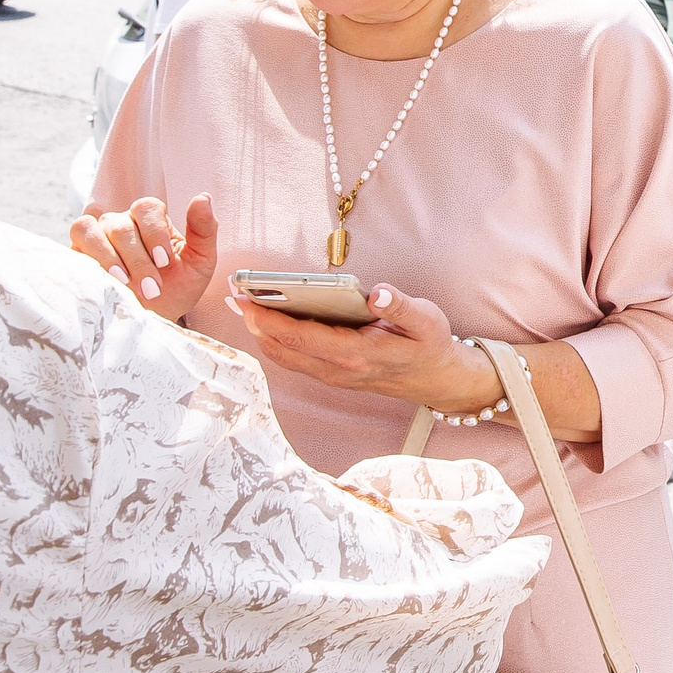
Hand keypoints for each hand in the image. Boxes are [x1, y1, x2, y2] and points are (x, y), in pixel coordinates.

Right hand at [69, 194, 217, 320]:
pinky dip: (91, 257)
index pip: (148, 207)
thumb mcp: (200, 262)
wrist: (153, 319)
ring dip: (111, 258)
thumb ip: (204, 229)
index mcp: (151, 220)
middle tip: (152, 288)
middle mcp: (121, 223)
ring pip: (92, 229)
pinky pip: (76, 240)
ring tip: (126, 283)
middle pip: (122, 225)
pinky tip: (106, 279)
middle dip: (138, 259)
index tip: (165, 262)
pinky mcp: (78, 253)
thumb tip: (203, 197)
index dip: (154, 232)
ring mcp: (97, 236)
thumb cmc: (177, 289)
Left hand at [229, 283, 501, 413]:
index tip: (247, 298)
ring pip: (286, 358)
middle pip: (285, 349)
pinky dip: (275, 343)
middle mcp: (341, 369)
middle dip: (256, 323)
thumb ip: (401, 306)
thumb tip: (377, 293)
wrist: (438, 380)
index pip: (304, 336)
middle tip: (234, 295)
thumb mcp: (427, 319)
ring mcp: (335, 376)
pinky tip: (267, 324)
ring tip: (244, 306)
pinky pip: (295, 361)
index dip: (271, 318)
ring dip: (262, 334)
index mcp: (360, 353)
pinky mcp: (333, 377)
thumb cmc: (430, 343)